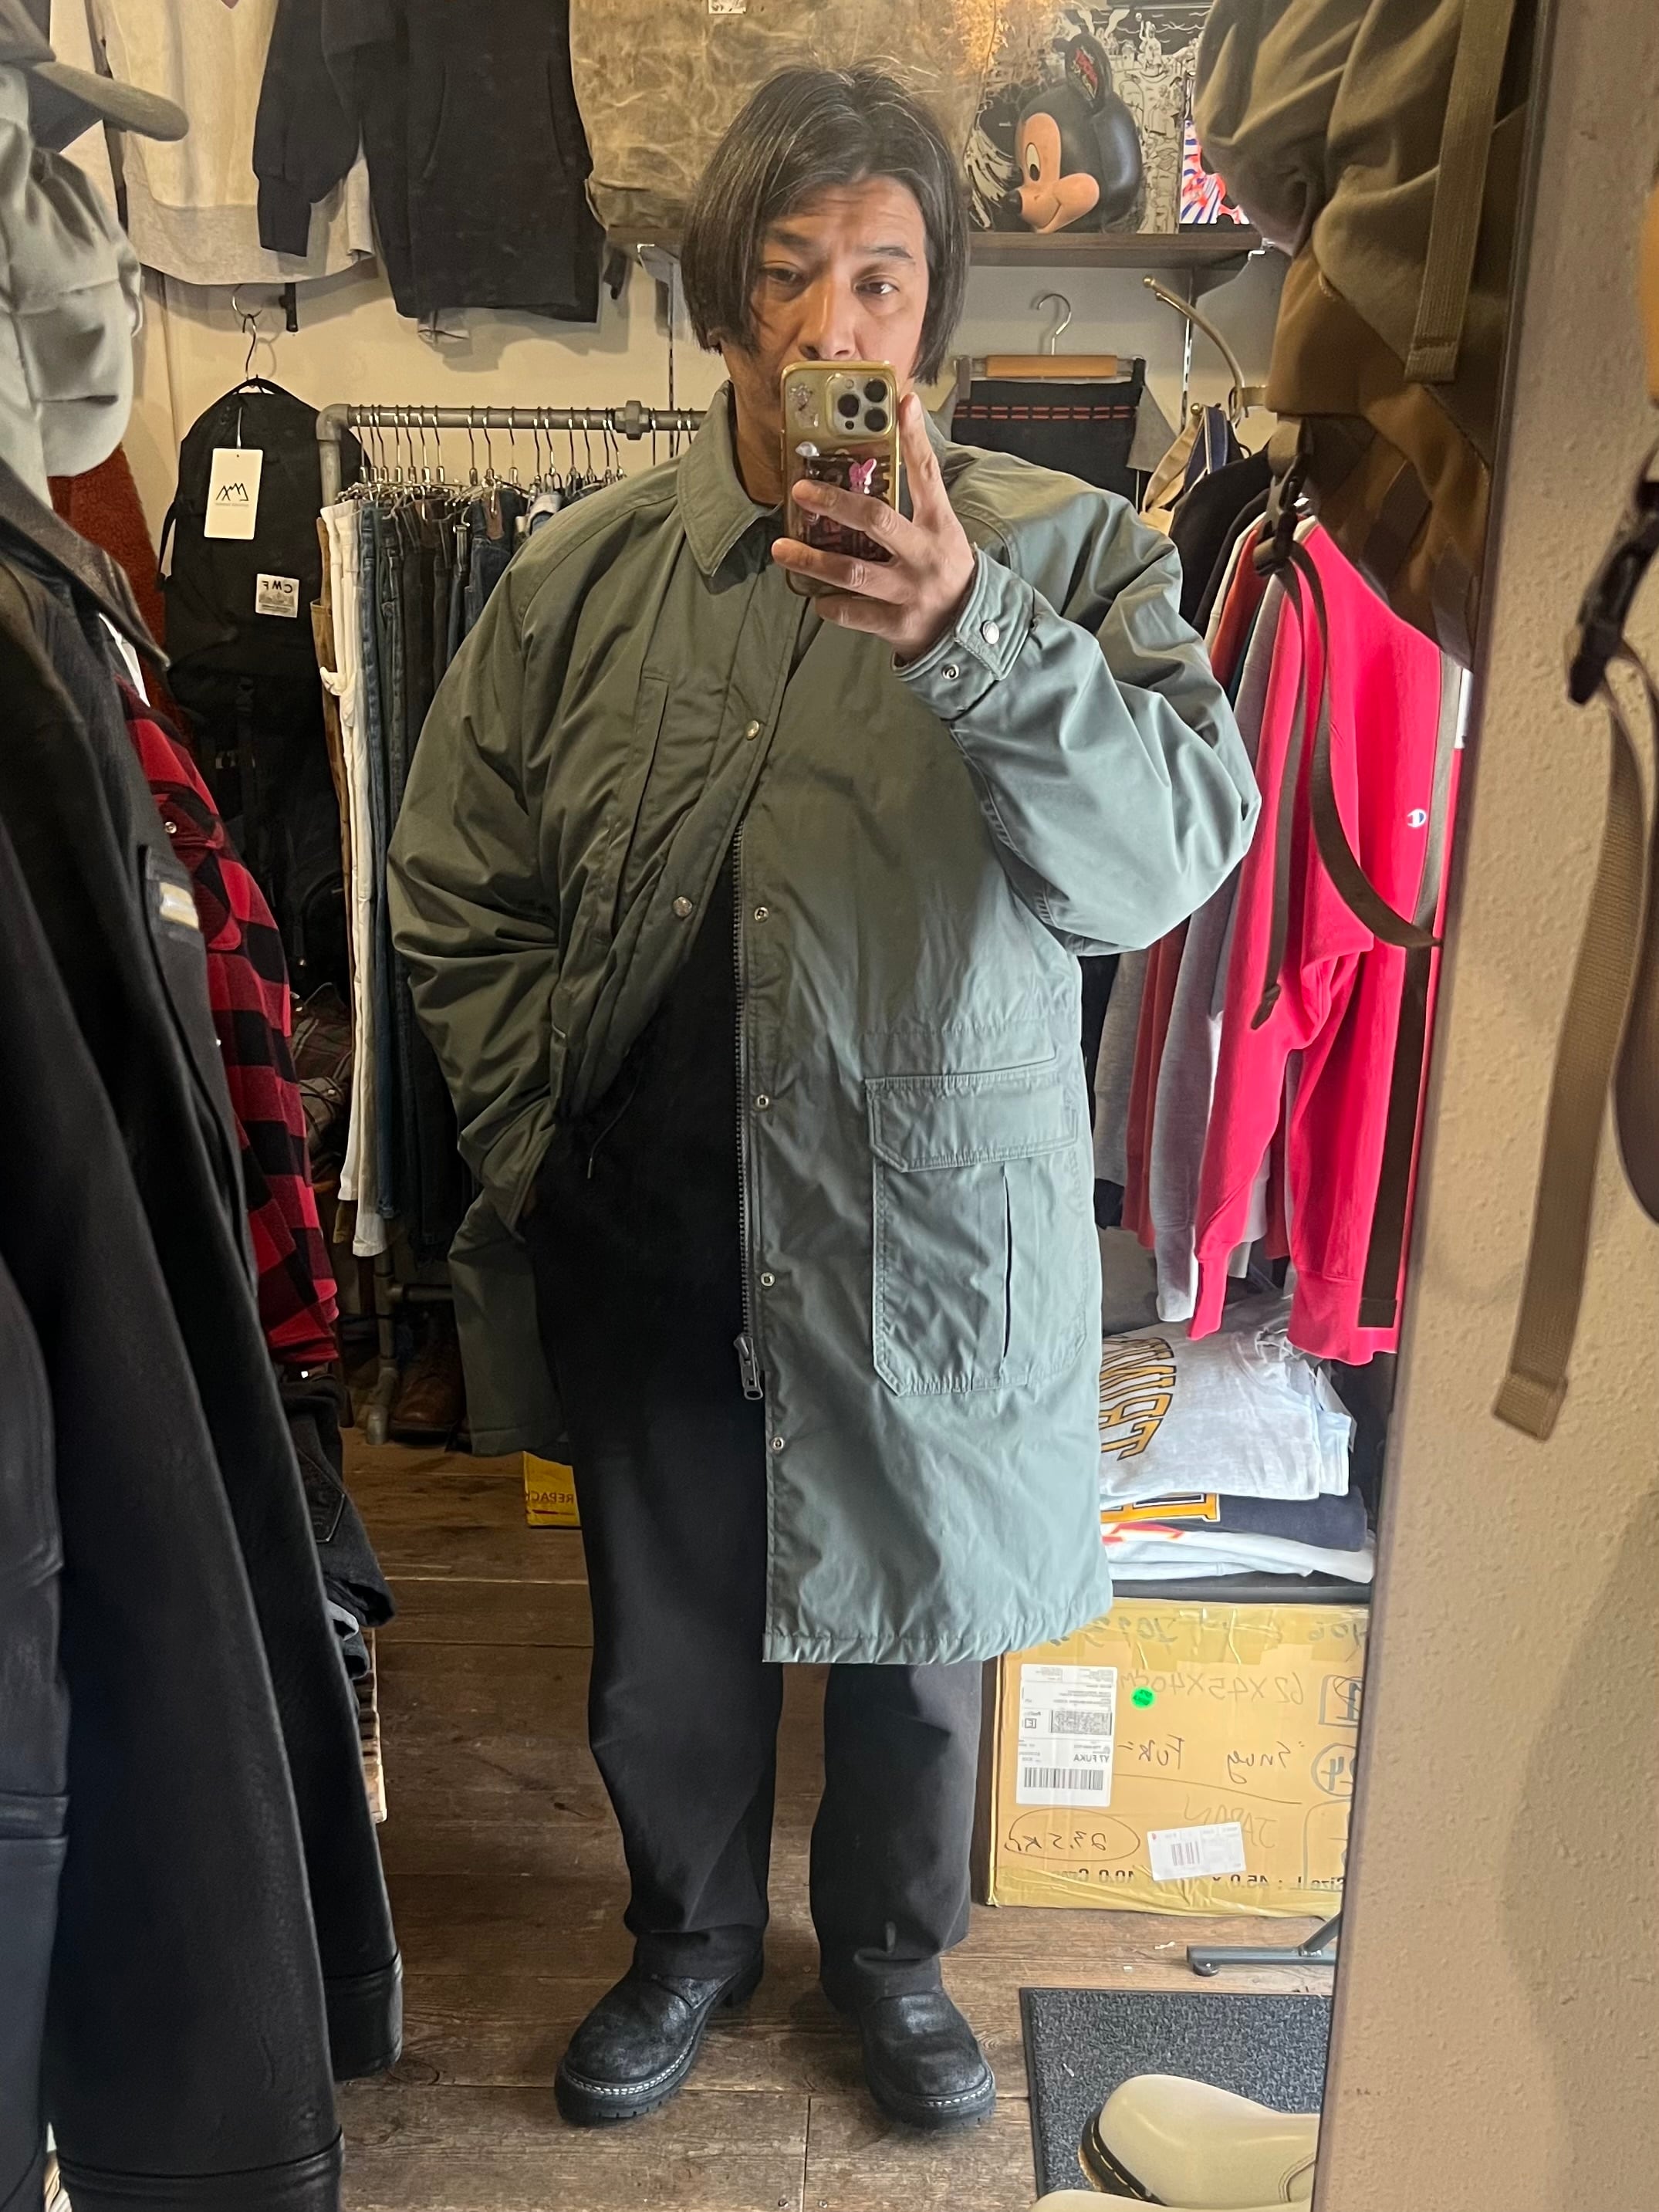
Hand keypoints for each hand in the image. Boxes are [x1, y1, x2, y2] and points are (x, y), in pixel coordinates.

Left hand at [772, 392, 977, 663]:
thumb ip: (916, 500)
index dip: (915, 437)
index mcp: (939, 525)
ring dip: (812, 560)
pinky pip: (853, 613)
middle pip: (877, 520)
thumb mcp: (941, 532)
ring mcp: (910, 591)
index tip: (901, 403)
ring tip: (781, 549)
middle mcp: (925, 555)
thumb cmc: (945, 571)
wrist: (969, 629)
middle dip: (834, 503)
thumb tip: (881, 457)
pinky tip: (816, 597)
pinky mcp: (897, 624)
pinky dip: (830, 604)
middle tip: (800, 491)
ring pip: (853, 571)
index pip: (927, 473)